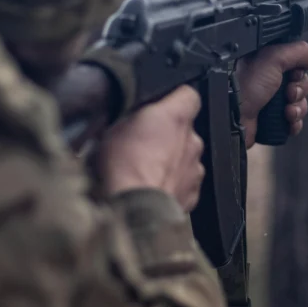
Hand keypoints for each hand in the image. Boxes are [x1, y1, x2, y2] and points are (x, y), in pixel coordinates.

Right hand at [98, 85, 204, 210]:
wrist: (135, 211)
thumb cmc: (123, 169)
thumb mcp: (113, 127)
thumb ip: (130, 115)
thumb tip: (127, 112)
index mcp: (175, 117)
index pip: (189, 95)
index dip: (176, 98)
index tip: (161, 105)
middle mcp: (192, 141)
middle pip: (184, 130)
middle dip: (167, 135)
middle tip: (142, 144)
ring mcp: (194, 169)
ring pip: (184, 158)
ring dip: (169, 162)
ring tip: (144, 171)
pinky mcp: (192, 195)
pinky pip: (183, 183)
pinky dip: (170, 184)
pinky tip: (150, 189)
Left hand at [235, 41, 307, 146]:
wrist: (230, 115)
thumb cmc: (245, 84)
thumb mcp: (273, 58)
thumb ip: (299, 52)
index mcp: (267, 62)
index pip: (297, 63)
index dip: (300, 70)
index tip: (294, 74)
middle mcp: (269, 80)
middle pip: (301, 84)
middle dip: (299, 91)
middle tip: (288, 93)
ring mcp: (269, 101)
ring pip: (299, 104)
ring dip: (298, 108)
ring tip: (287, 111)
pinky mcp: (270, 120)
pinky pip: (294, 122)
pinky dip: (295, 123)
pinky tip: (288, 122)